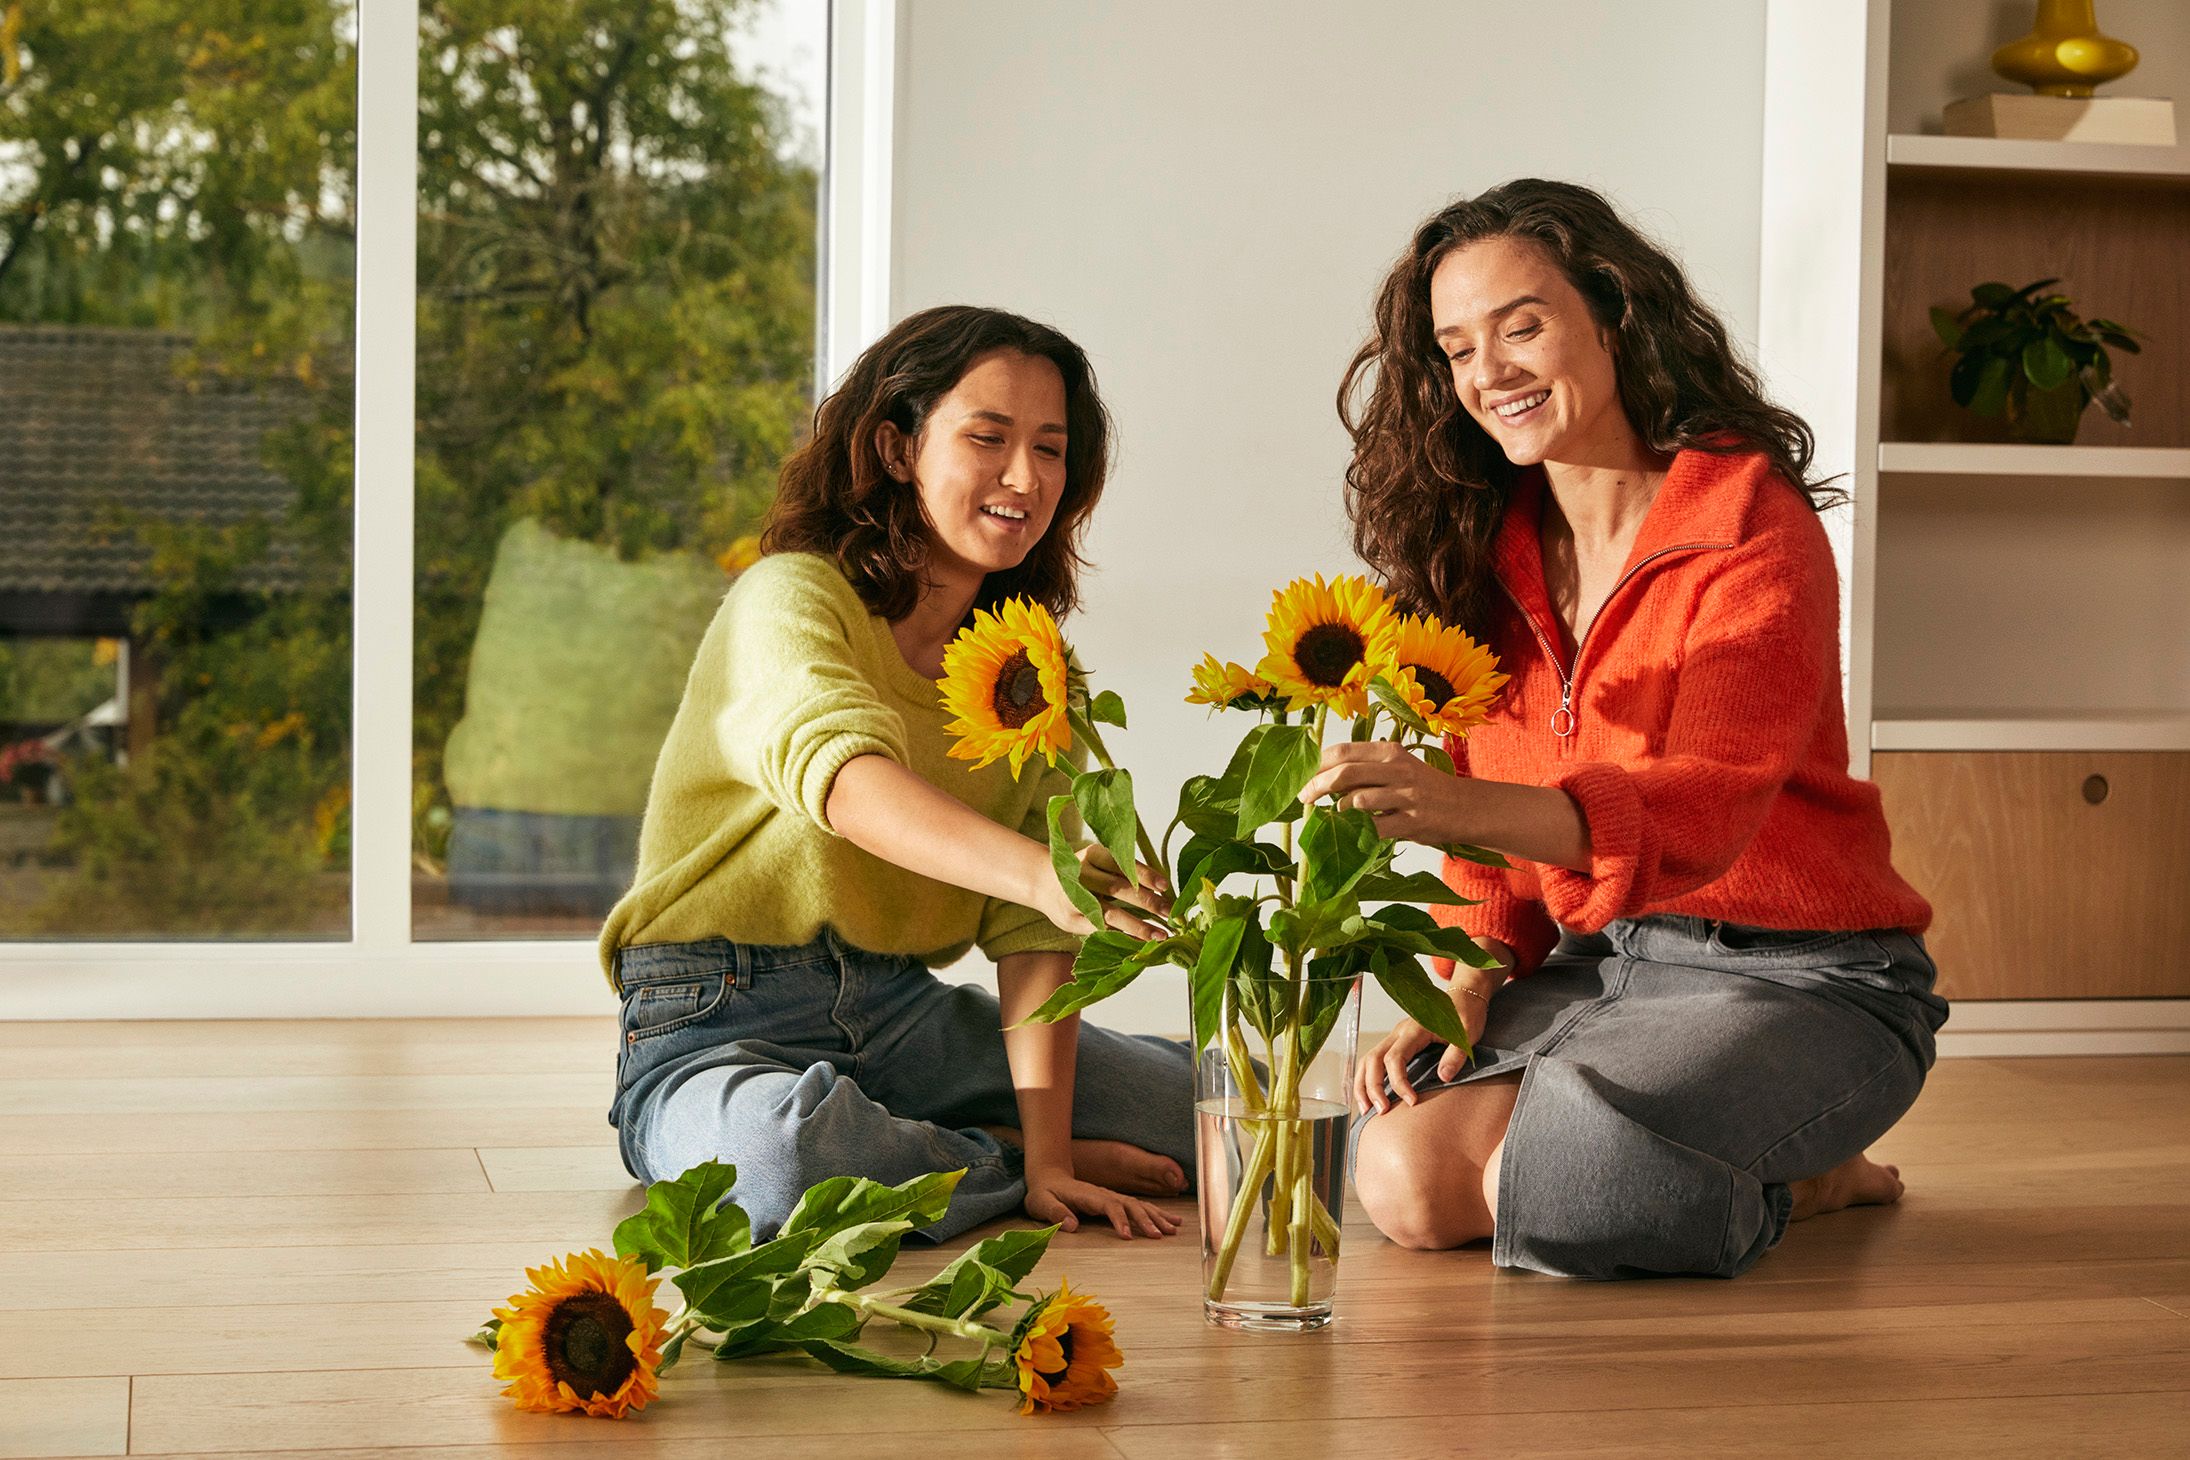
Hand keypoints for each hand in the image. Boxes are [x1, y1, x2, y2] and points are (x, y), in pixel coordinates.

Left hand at [1024, 1169, 1183, 1239]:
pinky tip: (1168, 1221)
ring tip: (1174, 1228)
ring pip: (1138, 1204)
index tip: (1128, 1236)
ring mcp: (1110, 1196)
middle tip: (1160, 1236)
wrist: (1048, 1176)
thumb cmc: (1043, 1193)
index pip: (1109, 1206)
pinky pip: (1137, 1206)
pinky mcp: (1113, 1200)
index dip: (1119, 1220)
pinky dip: (1154, 1213)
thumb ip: (1054, 1212)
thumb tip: (1071, 1225)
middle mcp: (1103, 1194)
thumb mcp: (1040, 1202)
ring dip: (1156, 1216)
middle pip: (1129, 1204)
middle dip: (1146, 1220)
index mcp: (1088, 1195)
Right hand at [1031, 845, 1170, 940]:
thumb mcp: (1100, 861)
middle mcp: (1082, 874)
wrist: (1043, 882)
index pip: (1123, 864)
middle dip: (1148, 902)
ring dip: (1138, 926)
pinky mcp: (1071, 920)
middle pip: (1119, 888)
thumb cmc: (1083, 872)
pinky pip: (1100, 930)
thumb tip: (1163, 889)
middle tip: (1170, 913)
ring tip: (1160, 935)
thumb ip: (1125, 870)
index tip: (1166, 886)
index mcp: (1093, 854)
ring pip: (1110, 914)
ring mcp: (1074, 898)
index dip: (1145, 875)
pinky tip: (1138, 942)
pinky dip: (1121, 936)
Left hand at [1298, 741, 1472, 846]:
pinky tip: (1357, 832)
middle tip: (1304, 798)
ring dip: (1341, 811)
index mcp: (1390, 752)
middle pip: (1345, 774)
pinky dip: (1359, 832)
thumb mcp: (1398, 767)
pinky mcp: (1412, 823)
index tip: (1302, 774)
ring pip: (1357, 801)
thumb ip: (1366, 770)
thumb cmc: (1424, 788)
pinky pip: (1375, 828)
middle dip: (1317, 786)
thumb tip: (1323, 776)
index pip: (1344, 751)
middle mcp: (1398, 770)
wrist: (1466, 808)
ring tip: (1339, 816)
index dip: (1317, 763)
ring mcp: (1406, 797)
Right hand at [1352, 941, 1509, 1113]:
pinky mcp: (1397, 1042)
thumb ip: (1455, 1055)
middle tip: (1380, 1111)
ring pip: (1368, 1059)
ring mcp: (1396, 1036)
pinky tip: (1369, 1094)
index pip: (1395, 1058)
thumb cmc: (1467, 1014)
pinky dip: (1367, 1077)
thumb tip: (1443, 1077)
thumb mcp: (1468, 1033)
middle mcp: (1399, 1032)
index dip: (1399, 1082)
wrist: (1465, 996)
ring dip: (1363, 1084)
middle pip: (1374, 1059)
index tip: (1411, 1102)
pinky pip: (1374, 1059)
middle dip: (1373, 1087)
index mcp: (1414, 1029)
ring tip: (1366, 1108)